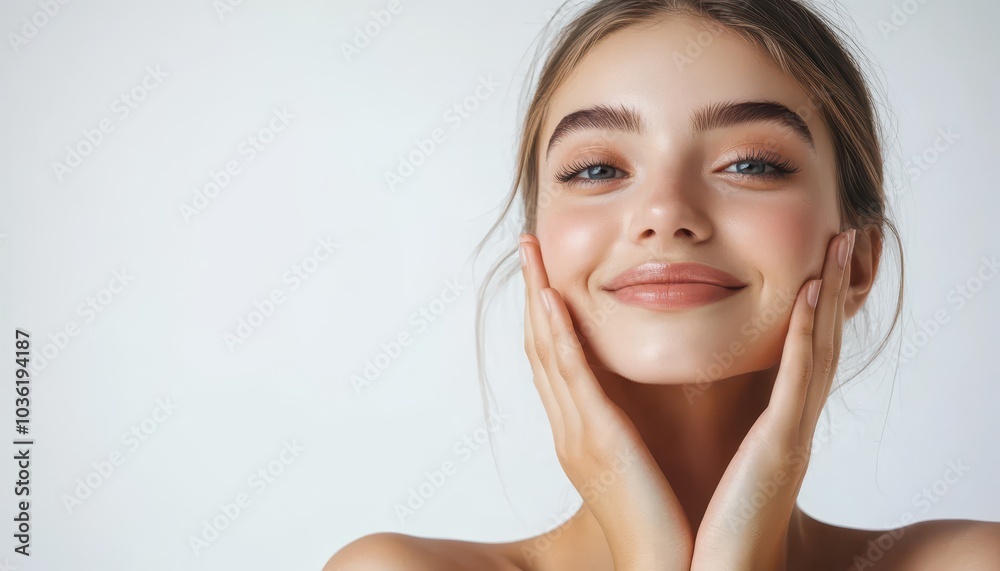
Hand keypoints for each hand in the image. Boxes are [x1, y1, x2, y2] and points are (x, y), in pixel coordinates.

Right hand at [519, 233, 692, 570]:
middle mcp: (568, 428)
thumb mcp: (642, 463)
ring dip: (538, 296)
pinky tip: (554, 299)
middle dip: (531, 292)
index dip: (544, 313)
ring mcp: (577, 433)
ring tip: (532, 252)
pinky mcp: (598, 440)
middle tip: (527, 246)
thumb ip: (634, 427)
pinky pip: (573, 376)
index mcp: (580, 433)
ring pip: (547, 351)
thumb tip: (644, 398)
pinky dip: (559, 334)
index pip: (553, 360)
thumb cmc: (665, 522)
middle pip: (539, 346)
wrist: (665, 567)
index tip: (544, 272)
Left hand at [690, 229, 856, 569]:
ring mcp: (790, 434)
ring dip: (830, 293)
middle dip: (833, 287)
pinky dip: (806, 335)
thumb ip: (719, 427)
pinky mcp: (781, 447)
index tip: (819, 261)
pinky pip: (796, 381)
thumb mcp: (720, 463)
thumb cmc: (703, 527)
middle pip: (818, 341)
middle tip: (844, 235)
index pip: (798, 353)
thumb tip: (693, 395)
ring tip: (841, 244)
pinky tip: (811, 295)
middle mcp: (789, 425)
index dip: (815, 306)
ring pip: (817, 348)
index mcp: (775, 428)